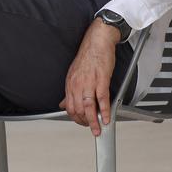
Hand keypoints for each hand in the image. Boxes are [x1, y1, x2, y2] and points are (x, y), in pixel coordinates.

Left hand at [59, 20, 121, 135]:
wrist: (96, 42)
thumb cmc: (87, 57)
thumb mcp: (73, 74)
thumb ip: (69, 91)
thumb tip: (63, 104)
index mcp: (70, 84)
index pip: (69, 107)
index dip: (75, 118)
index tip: (81, 123)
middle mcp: (77, 85)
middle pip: (78, 110)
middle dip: (84, 122)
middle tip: (92, 128)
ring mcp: (89, 83)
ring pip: (89, 107)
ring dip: (94, 121)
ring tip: (98, 129)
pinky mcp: (101, 80)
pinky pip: (102, 99)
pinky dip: (105, 111)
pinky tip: (107, 117)